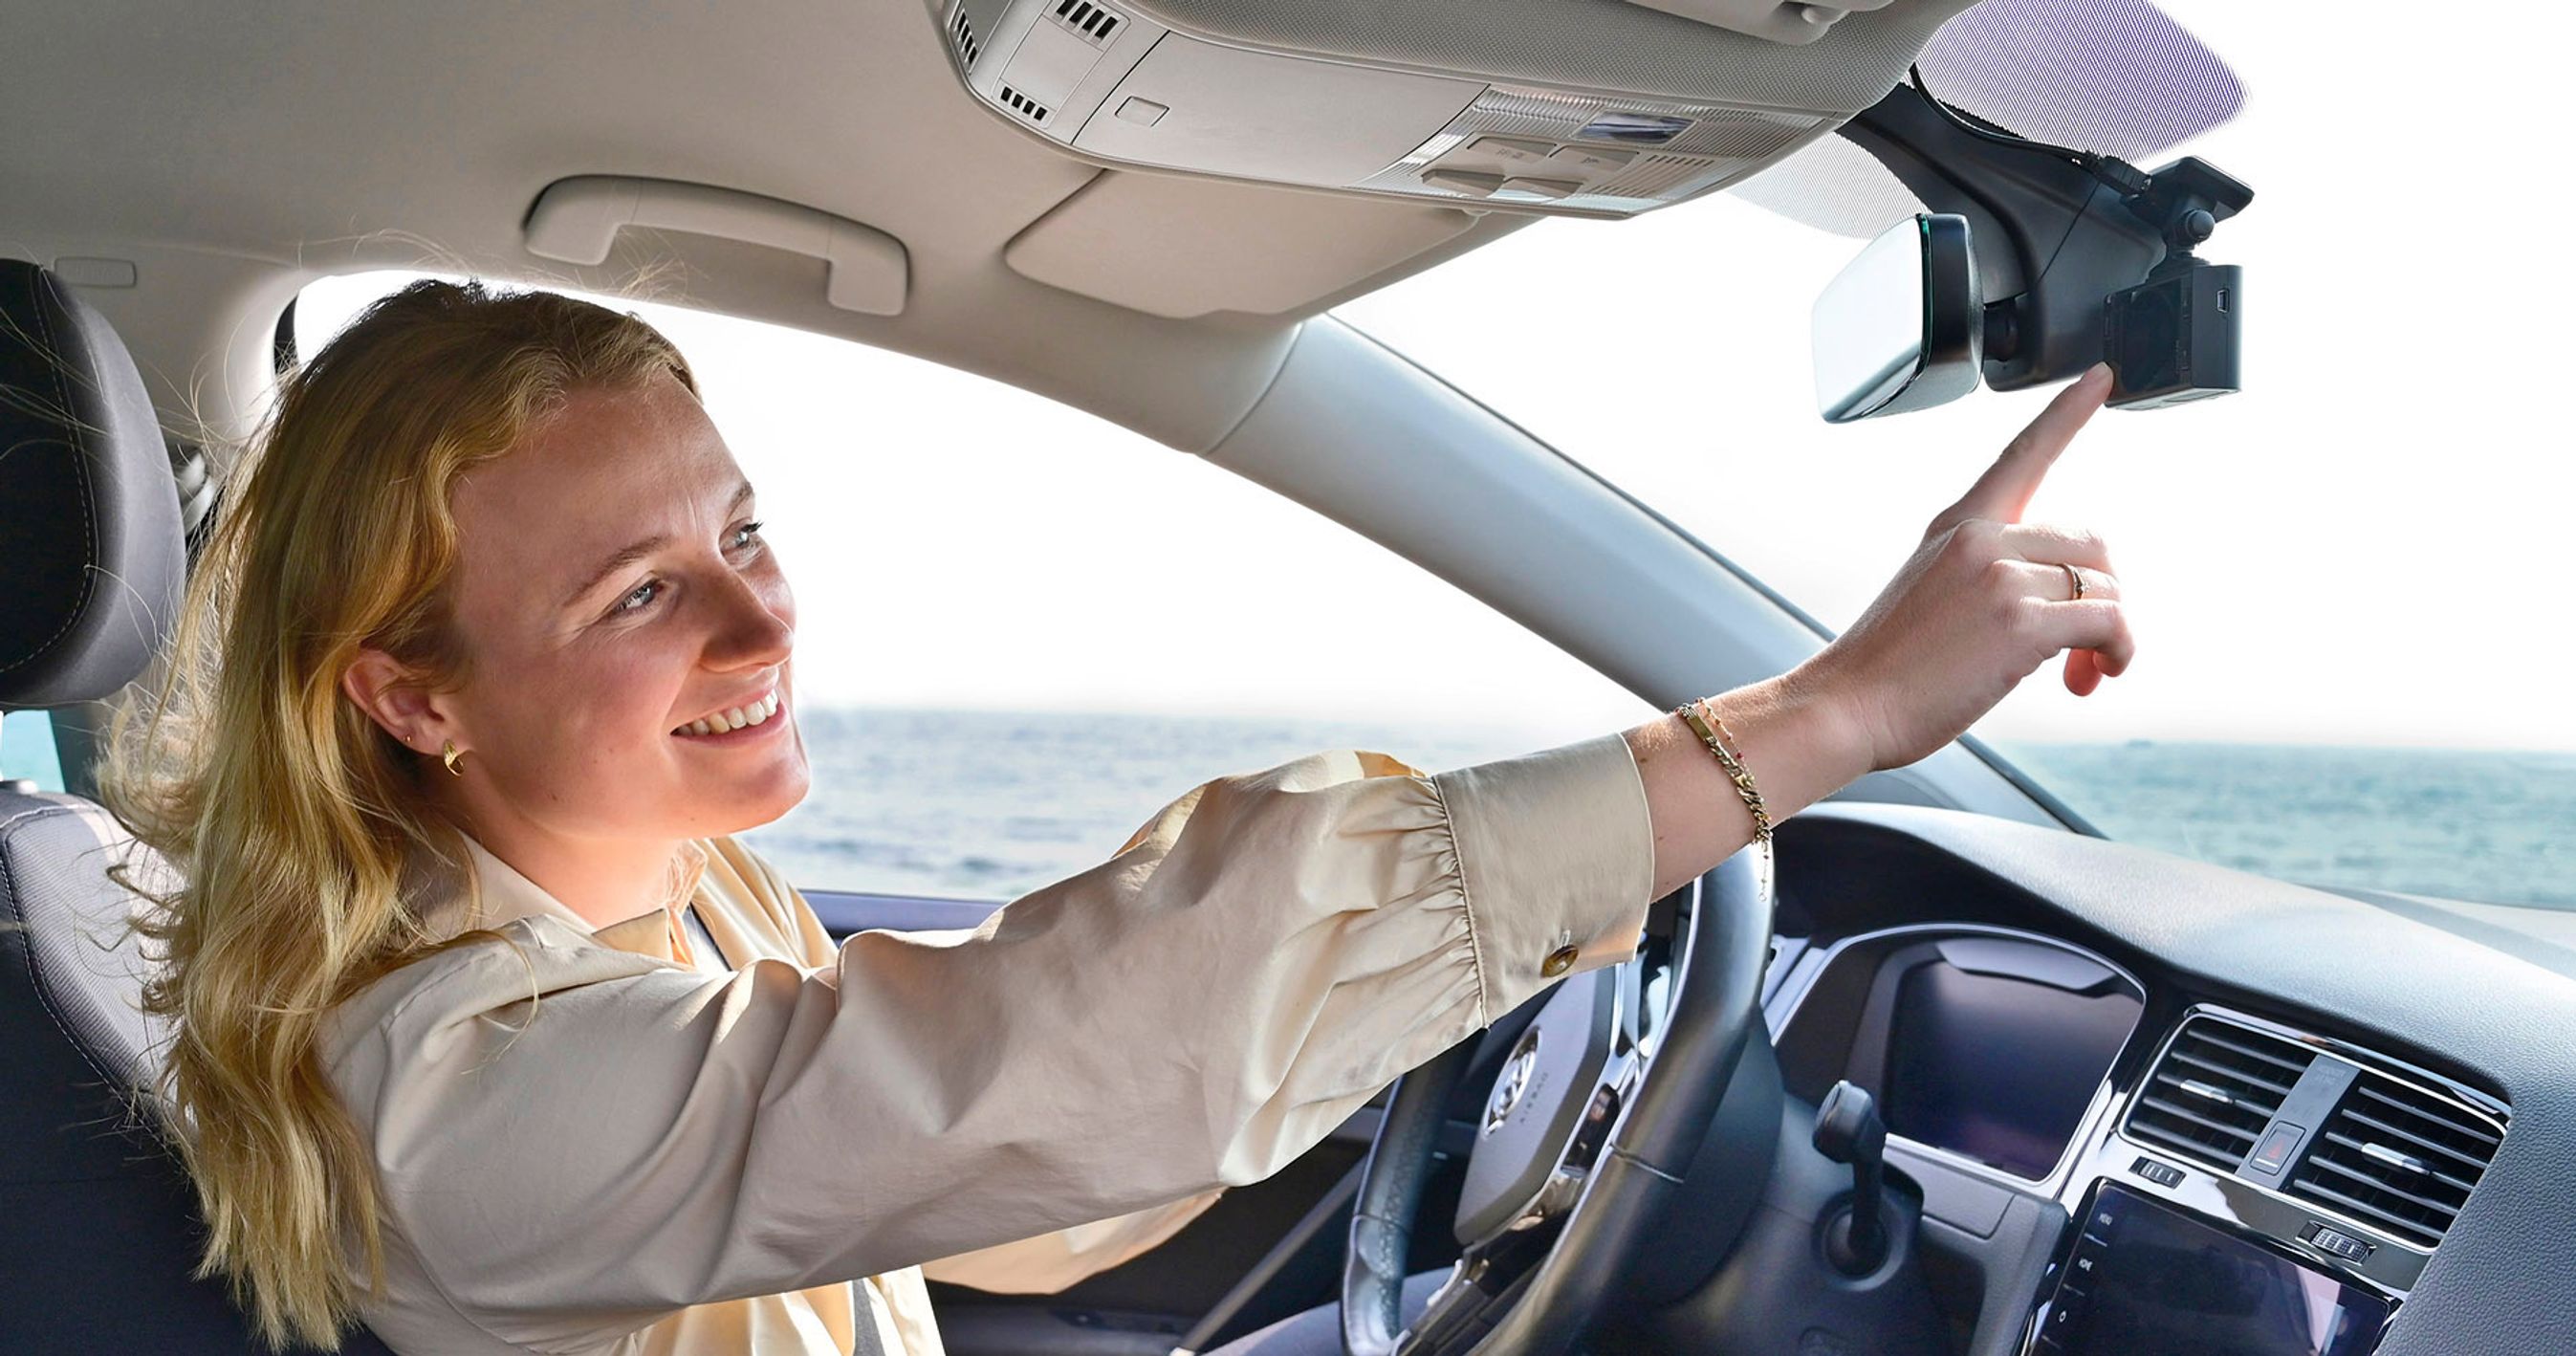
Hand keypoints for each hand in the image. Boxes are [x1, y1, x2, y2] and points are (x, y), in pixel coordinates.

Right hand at [1798, 364, 2134, 772]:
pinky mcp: (2021, 620)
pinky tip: (2091, 677)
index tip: (2100, 377)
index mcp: (1956, 524)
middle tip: (2082, 654)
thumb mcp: (1930, 593)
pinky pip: (2108, 621)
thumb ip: (1987, 576)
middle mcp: (1980, 537)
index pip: (2022, 455)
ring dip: (2108, 636)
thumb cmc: (1885, 668)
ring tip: (2079, 675)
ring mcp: (2001, 575)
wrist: (1845, 706)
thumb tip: (2064, 605)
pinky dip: (2116, 652)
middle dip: (2101, 597)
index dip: (2067, 413)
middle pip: (2091, 543)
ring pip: (2105, 586)